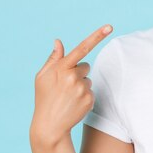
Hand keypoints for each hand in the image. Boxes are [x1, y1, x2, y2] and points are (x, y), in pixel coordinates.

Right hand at [30, 24, 112, 147]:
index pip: (82, 48)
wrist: (49, 125)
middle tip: (64, 86)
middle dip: (77, 72)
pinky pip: (91, 91)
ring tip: (68, 97)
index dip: (97, 36)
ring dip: (80, 85)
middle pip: (85, 66)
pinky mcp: (90, 99)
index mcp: (62, 68)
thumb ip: (53, 59)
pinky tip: (73, 104)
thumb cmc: (44, 98)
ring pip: (88, 79)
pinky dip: (84, 96)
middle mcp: (73, 76)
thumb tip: (58, 41)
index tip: (109, 26)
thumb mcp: (42, 77)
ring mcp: (82, 88)